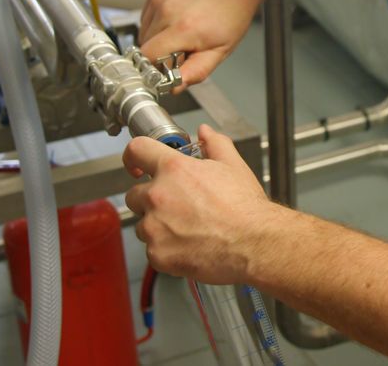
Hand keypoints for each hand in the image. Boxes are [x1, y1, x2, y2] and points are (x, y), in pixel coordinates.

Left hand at [123, 124, 282, 283]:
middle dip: (151, 198)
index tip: (136, 165)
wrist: (254, 242)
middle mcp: (158, 196)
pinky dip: (166, 249)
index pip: (136, 150)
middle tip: (177, 206)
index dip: (134, 156)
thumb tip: (205, 133)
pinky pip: (152, 250)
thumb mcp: (233, 166)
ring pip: (142, 224)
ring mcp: (154, 227)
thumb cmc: (245, 208)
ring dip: (157, 225)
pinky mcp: (157, 253)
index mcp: (174, 169)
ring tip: (187, 228)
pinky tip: (188, 245)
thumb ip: (215, 144)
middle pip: (134, 194)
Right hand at [139, 0, 264, 90]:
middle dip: (160, 54)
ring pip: (144, 30)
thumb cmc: (233, 11)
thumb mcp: (222, 49)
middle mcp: (167, 10)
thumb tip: (174, 87)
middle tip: (182, 49)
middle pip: (144, 46)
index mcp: (183, 28)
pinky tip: (177, 18)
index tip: (166, 70)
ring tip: (182, 32)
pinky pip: (147, 14)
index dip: (155, 68)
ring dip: (157, 37)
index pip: (148, 58)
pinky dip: (157, 21)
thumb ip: (196, 71)